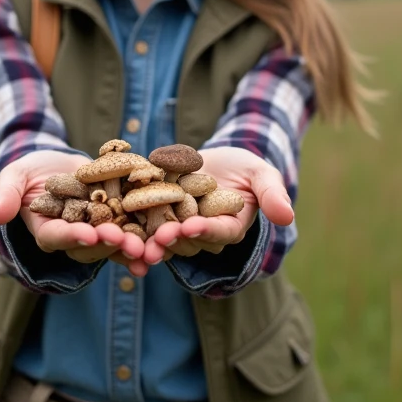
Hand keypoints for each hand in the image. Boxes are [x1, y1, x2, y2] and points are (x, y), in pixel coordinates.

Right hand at [0, 150, 149, 275]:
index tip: (87, 233)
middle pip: (90, 246)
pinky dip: (146, 240)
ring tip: (148, 251)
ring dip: (131, 249)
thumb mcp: (14, 176)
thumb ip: (6, 194)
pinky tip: (162, 245)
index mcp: (46, 230)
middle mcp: (73, 237)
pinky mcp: (117, 221)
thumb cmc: (29, 171)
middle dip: (107, 244)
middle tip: (124, 240)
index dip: (72, 236)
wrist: (55, 162)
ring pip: (114, 245)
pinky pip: (132, 233)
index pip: (57, 237)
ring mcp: (97, 231)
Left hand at [142, 147, 294, 264]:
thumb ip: (273, 194)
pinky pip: (143, 227)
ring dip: (148, 242)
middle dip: (173, 239)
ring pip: (163, 239)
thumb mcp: (262, 173)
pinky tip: (114, 230)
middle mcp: (204, 234)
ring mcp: (179, 228)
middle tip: (158, 236)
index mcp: (231, 227)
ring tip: (134, 241)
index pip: (220, 232)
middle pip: (188, 241)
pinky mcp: (157, 218)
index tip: (192, 226)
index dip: (206, 230)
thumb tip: (287, 216)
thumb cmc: (245, 167)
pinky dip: (130, 230)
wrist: (217, 159)